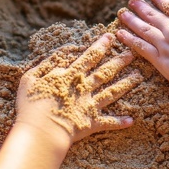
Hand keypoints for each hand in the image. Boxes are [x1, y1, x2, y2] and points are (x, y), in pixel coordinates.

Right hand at [15, 34, 141, 147]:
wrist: (41, 132)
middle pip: (105, 72)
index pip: (88, 57)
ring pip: (112, 92)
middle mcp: (84, 88)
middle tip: (132, 53)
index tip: (110, 37)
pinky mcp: (91, 123)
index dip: (100, 46)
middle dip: (119, 61)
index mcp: (70, 76)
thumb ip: (45, 65)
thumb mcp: (30, 79)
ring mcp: (89, 105)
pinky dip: (120, 122)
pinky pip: (108, 122)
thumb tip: (58, 55)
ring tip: (138, 76)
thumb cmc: (31, 105)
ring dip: (126, 84)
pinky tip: (131, 120)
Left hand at [116, 0, 168, 93]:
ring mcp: (165, 46)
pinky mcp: (160, 62)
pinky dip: (130, 40)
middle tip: (132, 0)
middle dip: (142, 7)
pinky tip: (121, 35)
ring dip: (132, 21)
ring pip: (144, 30)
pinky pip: (141, 48)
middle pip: (153, 16)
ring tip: (122, 13)